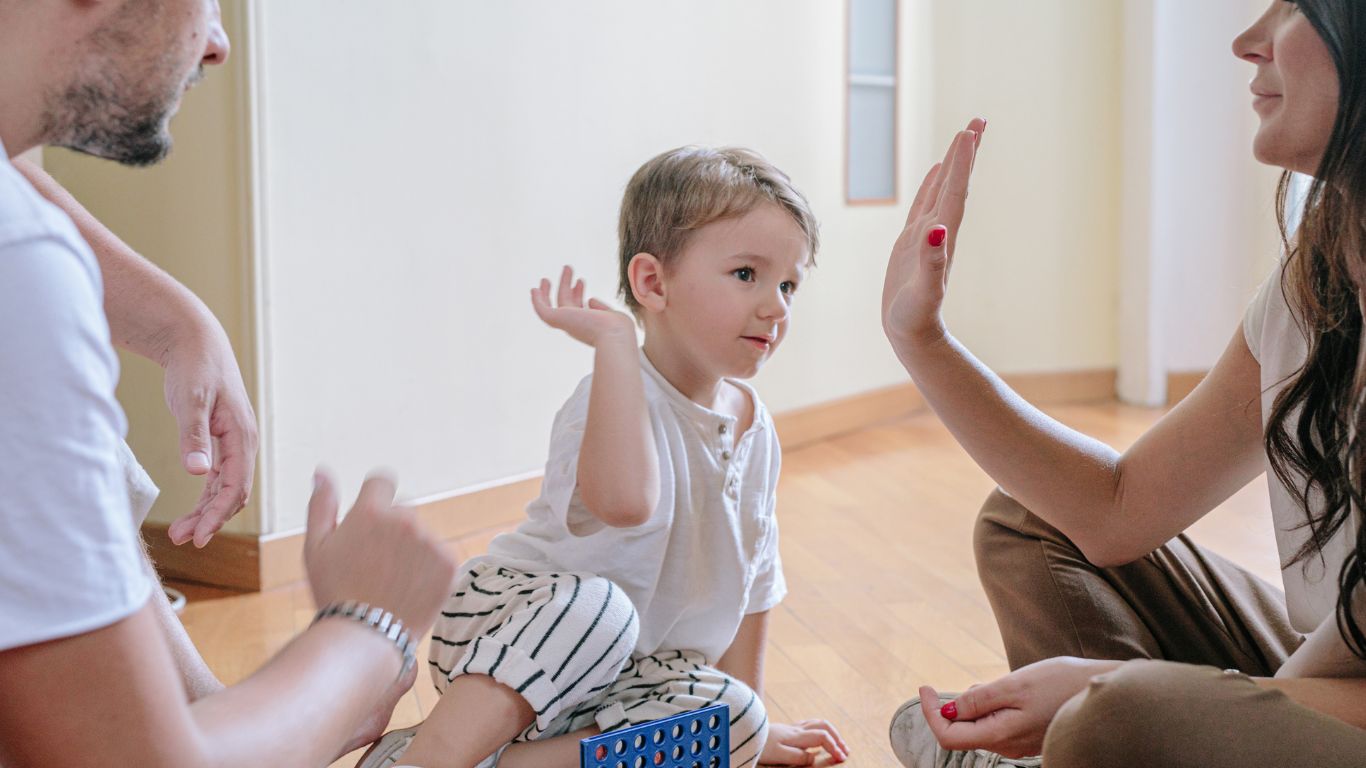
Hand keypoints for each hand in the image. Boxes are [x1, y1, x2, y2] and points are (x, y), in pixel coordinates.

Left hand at [163, 323, 259, 547]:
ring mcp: (233, 443)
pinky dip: (205, 496)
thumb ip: (194, 437)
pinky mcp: (220, 441)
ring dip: (206, 511)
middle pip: (233, 493)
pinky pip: (218, 477)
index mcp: (242, 435)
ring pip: (225, 488)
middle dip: (210, 519)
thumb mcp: (191, 400)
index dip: (218, 514)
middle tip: (183, 540)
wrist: (195, 341)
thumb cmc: (195, 367)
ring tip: (180, 532)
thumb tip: (198, 472)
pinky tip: (190, 510)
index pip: (236, 486)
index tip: (197, 536)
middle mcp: (243, 443)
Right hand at [304, 470, 456, 637]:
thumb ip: (321, 505)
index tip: (371, 525)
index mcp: (371, 511)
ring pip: (422, 536)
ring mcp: (430, 541)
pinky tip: (410, 589)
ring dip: (411, 550)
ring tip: (392, 583)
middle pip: (403, 511)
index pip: (382, 482)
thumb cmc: (335, 593)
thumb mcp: (316, 548)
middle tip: (376, 566)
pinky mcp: (449, 562)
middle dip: (392, 530)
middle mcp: (405, 520)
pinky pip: (440, 554)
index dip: (375, 501)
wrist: (366, 636)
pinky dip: (429, 569)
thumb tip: (322, 471)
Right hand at [530, 266, 635, 347]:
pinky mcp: (556, 320)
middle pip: (566, 303)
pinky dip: (537, 301)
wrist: (613, 334)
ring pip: (553, 306)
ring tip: (550, 275)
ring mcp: (565, 323)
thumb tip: (590, 300)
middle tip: (568, 268)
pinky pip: (542, 310)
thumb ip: (600, 308)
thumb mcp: (611, 315)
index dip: (578, 293)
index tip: (581, 280)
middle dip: (566, 285)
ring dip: (549, 290)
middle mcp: (575, 326)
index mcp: (588, 326)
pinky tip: (534, 289)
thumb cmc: (618, 328)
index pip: (579, 308)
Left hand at [759, 720, 848, 764]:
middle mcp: (797, 729)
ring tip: (838, 742)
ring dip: (831, 731)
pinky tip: (819, 736)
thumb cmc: (761, 746)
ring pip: (817, 722)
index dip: (834, 747)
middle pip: (824, 726)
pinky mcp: (787, 728)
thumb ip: (799, 756)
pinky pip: (809, 724)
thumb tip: (814, 756)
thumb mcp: (780, 755)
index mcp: (797, 736)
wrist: (745, 733)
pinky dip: (820, 729)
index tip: (842, 758)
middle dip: (837, 737)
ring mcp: (792, 727)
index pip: (823, 737)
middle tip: (845, 750)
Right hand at [882, 117, 986, 353]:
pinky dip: (932, 184)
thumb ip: (932, 262)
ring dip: (954, 164)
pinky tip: (937, 171)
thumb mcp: (924, 291)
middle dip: (966, 153)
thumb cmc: (916, 317)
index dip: (962, 162)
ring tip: (963, 137)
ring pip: (943, 190)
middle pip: (956, 184)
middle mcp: (939, 231)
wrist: (913, 335)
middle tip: (978, 120)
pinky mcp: (913, 243)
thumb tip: (938, 230)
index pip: (955, 192)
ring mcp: (926, 235)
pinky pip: (925, 204)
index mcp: (942, 237)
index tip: (971, 131)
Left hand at [918, 657, 1121, 758]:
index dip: (930, 712)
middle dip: (951, 707)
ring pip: (980, 727)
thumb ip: (979, 700)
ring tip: (983, 685)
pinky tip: (1003, 691)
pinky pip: (997, 724)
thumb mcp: (1014, 684)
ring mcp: (1019, 742)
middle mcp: (1008, 745)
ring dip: (972, 706)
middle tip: (951, 684)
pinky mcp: (1029, 734)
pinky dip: (989, 707)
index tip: (924, 687)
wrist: (1105, 691)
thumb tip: (948, 710)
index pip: (949, 736)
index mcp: (1000, 735)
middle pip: (963, 732)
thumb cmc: (1062, 684)